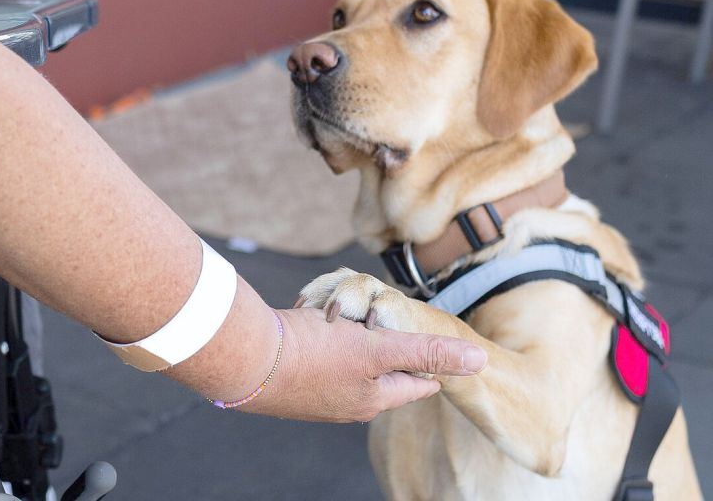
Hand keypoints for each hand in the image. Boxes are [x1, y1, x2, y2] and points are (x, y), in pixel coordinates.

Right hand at [238, 307, 486, 421]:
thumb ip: (427, 352)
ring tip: (360, 323)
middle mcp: (348, 404)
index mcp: (375, 399)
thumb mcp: (379, 348)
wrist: (246, 360)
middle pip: (384, 377)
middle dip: (392, 351)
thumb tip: (481, 362)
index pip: (418, 383)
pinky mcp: (292, 382)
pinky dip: (327, 344)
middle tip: (400, 328)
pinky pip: (321, 362)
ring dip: (358, 345)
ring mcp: (318, 397)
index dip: (430, 360)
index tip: (437, 342)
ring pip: (351, 368)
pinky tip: (319, 329)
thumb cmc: (313, 354)